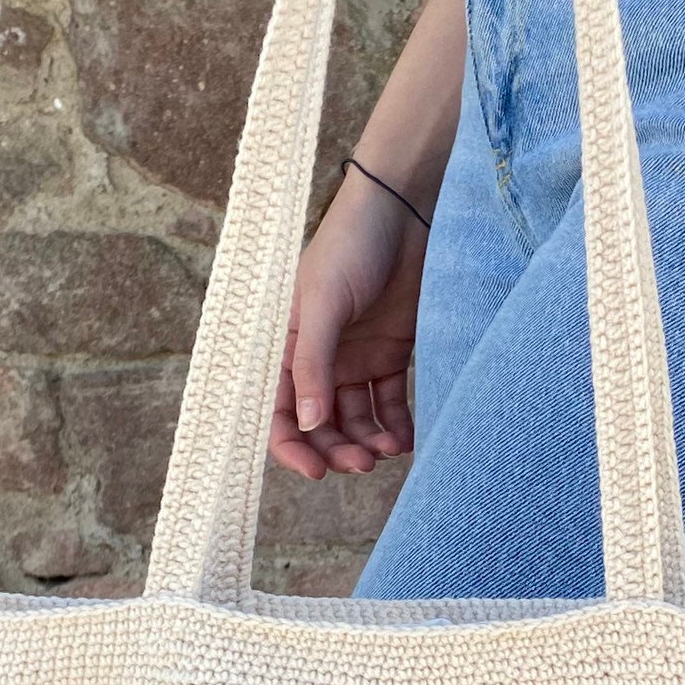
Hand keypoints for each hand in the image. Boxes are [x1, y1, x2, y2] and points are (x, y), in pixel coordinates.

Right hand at [269, 169, 426, 480]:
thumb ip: (312, 363)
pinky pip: (390, 401)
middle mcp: (319, 359)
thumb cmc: (351, 245)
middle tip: (363, 463)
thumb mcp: (323, 303)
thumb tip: (306, 423)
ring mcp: (356, 357)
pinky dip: (396, 424)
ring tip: (388, 452)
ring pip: (356, 419)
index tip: (317, 473)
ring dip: (368, 442)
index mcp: (287, 347)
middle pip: (320, 424)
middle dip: (337, 450)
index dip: (293, 448)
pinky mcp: (392, 352)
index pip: (279, 412)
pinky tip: (405, 439)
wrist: (404, 211)